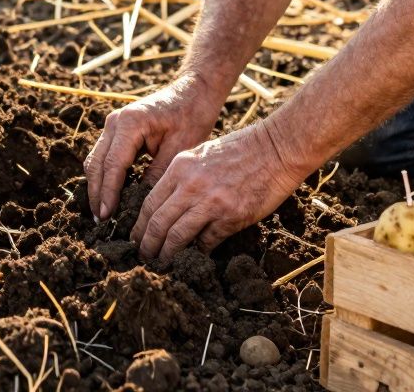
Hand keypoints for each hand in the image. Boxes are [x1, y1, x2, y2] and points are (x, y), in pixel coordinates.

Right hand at [84, 72, 225, 221]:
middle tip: (100, 222)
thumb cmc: (191, 117)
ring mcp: (113, 124)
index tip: (106, 216)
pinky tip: (110, 196)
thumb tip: (139, 204)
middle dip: (97, 194)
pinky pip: (104, 156)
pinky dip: (104, 176)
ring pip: (96, 161)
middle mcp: (115, 122)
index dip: (108, 193)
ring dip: (97, 187)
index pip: (113, 165)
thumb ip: (157, 174)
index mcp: (130, 123)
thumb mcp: (179, 149)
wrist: (194, 92)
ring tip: (102, 214)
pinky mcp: (116, 130)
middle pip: (97, 164)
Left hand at [131, 119, 310, 259]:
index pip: (149, 203)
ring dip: (167, 254)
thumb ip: (183, 178)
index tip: (137, 238)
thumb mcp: (202, 155)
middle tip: (144, 258)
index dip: (139, 226)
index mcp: (180, 167)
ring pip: (177, 237)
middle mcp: (190, 185)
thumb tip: (168, 207)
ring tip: (162, 264)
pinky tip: (196, 257)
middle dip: (147, 245)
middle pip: (157, 223)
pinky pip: (206, 242)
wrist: (276, 148)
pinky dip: (199, 252)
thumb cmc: (242, 149)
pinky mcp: (230, 216)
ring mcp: (210, 202)